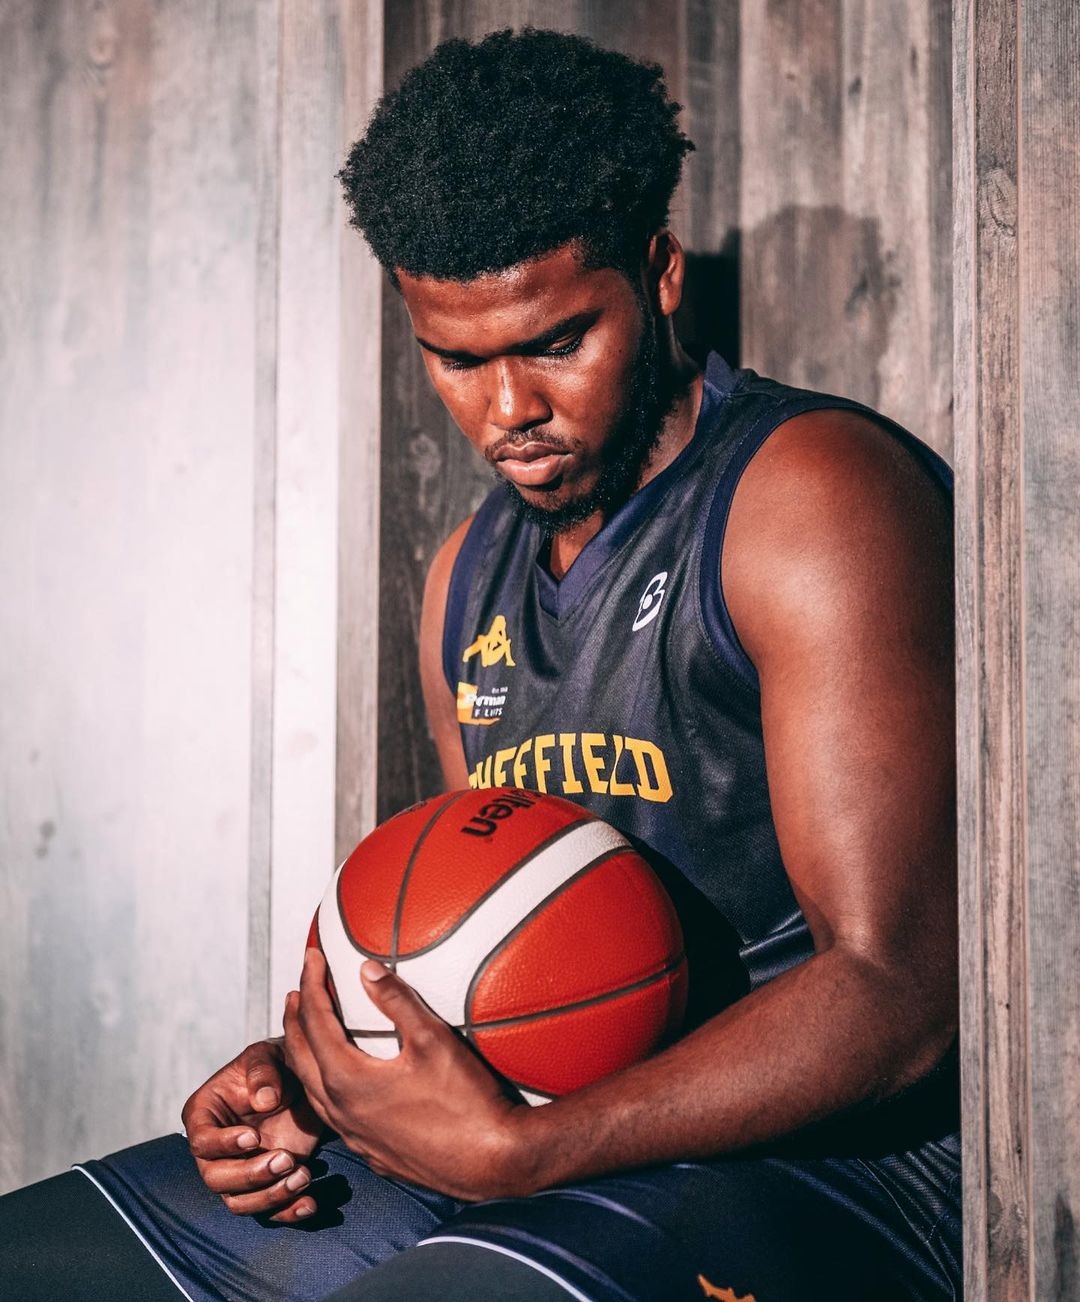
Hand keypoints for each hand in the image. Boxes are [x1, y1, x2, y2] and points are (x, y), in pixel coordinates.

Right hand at [181, 1038, 324, 1221]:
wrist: (303, 1082)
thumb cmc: (276, 1063)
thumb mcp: (268, 1055)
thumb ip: (262, 1071)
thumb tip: (264, 1102)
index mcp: (205, 1114)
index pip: (201, 1141)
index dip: (223, 1144)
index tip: (254, 1137)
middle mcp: (215, 1149)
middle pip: (216, 1178)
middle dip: (250, 1175)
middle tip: (286, 1159)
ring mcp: (239, 1170)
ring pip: (239, 1202)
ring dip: (270, 1196)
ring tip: (304, 1175)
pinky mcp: (265, 1184)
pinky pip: (268, 1211)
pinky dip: (287, 1212)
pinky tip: (309, 1204)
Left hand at [283, 948, 530, 1200]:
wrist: (492, 1162)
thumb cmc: (466, 1100)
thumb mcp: (432, 1040)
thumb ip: (396, 1001)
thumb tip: (366, 968)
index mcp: (348, 1080)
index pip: (315, 1021)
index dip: (311, 984)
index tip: (312, 955)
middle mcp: (342, 1112)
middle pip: (301, 1057)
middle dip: (296, 1019)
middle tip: (298, 989)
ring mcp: (355, 1137)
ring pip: (313, 1092)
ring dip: (306, 1055)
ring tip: (309, 1031)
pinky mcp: (373, 1154)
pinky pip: (335, 1116)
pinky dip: (326, 1088)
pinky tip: (344, 1083)